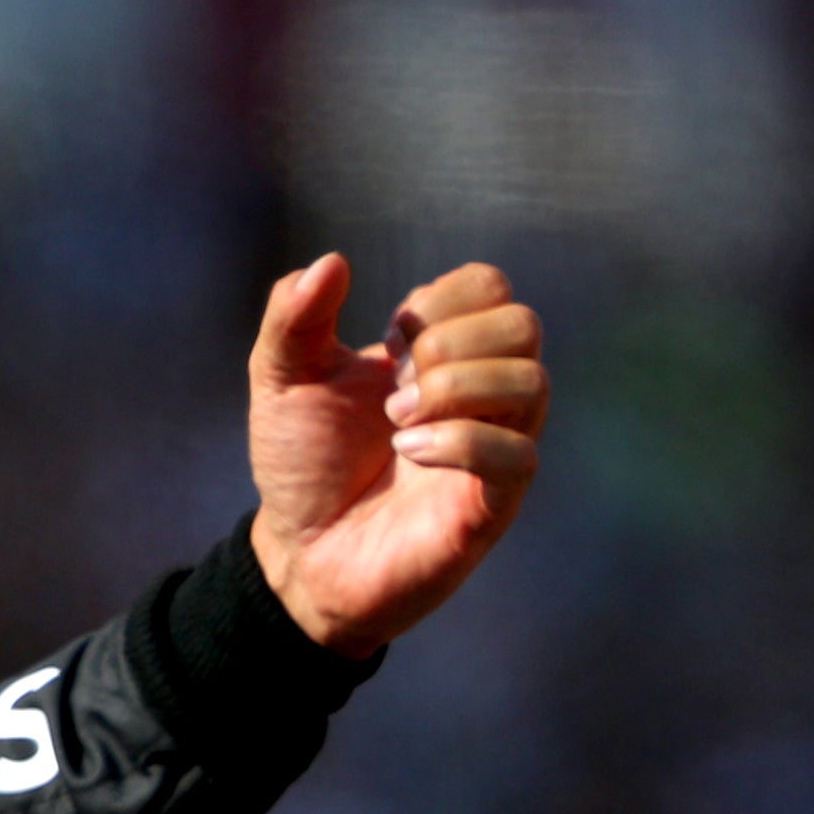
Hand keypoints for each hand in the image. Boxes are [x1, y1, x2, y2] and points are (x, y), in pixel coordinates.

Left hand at [246, 254, 543, 652]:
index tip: (387, 342)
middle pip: (522, 324)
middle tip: (394, 387)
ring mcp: (494, 447)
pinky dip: (460, 441)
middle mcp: (481, 395)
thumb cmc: (304, 464)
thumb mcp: (280, 379)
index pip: (491, 287)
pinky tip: (408, 453)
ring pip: (532, 382)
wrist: (299, 552)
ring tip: (396, 422)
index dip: (441, 299)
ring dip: (455, 389)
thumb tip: (331, 261)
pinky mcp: (493, 503)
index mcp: (441, 354)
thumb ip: (294, 317)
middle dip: (450, 342)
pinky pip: (519, 454)